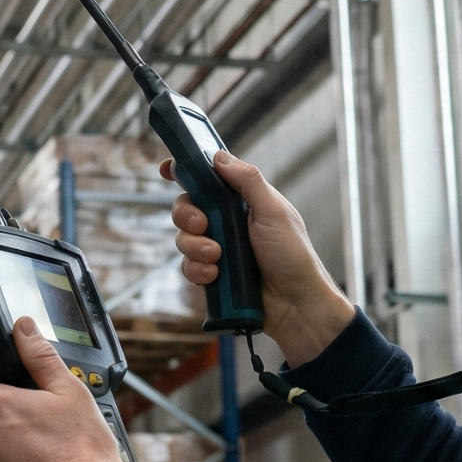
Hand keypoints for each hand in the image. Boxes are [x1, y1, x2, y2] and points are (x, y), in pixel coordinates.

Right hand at [166, 150, 354, 366]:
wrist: (295, 304)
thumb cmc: (292, 255)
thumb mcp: (274, 211)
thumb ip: (248, 181)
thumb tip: (219, 156)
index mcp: (242, 200)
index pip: (209, 179)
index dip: (185, 171)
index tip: (166, 169)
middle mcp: (227, 221)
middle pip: (187, 207)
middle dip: (186, 214)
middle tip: (202, 225)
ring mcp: (218, 248)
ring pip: (183, 238)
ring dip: (194, 246)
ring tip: (216, 257)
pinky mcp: (212, 274)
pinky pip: (189, 266)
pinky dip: (197, 269)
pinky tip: (214, 275)